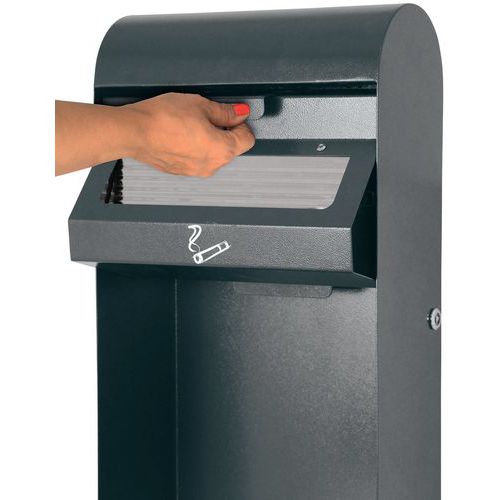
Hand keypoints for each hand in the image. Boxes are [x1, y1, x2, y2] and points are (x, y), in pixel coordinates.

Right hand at [124, 93, 254, 176]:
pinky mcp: (181, 171)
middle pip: (230, 148)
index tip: (232, 114)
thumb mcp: (200, 105)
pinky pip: (196, 159)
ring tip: (190, 123)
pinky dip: (194, 147)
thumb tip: (239, 113)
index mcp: (222, 150)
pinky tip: (181, 133)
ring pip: (212, 154)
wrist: (134, 132)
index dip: (241, 123)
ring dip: (208, 140)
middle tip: (208, 114)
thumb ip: (225, 111)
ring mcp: (196, 171)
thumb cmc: (163, 119)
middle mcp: (212, 166)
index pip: (247, 139)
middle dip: (224, 131)